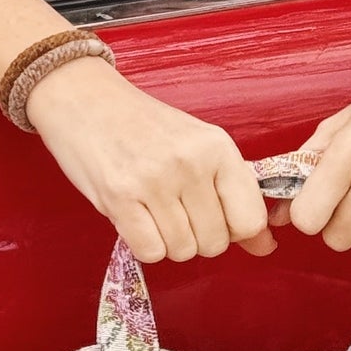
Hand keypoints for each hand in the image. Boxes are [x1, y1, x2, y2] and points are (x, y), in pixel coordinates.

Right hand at [25, 57, 274, 263]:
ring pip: (182, 251)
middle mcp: (190, 163)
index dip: (237, 232)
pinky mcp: (119, 197)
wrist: (84, 98)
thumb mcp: (198, 146)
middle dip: (198, 238)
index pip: (250, 219)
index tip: (219, 220)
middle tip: (177, 210)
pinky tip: (136, 217)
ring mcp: (154, 181)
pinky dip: (145, 244)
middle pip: (215, 242)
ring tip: (153, 209)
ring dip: (169, 241)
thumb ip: (232, 194)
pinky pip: (150, 252)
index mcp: (218, 147)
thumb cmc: (143, 125)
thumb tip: (266, 246)